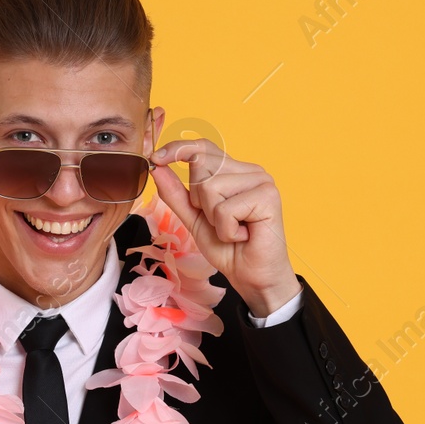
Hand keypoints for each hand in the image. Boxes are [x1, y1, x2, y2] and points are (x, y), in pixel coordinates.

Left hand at [148, 138, 301, 315]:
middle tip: (221, 222)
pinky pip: (224, 209)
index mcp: (234, 171)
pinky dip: (226, 230)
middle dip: (200, 201)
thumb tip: (156, 168)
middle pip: (201, 166)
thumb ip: (176, 193)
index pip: (203, 147)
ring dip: (214, 219)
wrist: (251, 276)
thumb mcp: (193, 218)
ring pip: (210, 187)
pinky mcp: (267, 196)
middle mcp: (250, 170)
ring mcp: (261, 180)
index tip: (156, 159)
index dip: (178, 149)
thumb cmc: (227, 247)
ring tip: (233, 230)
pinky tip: (242, 235)